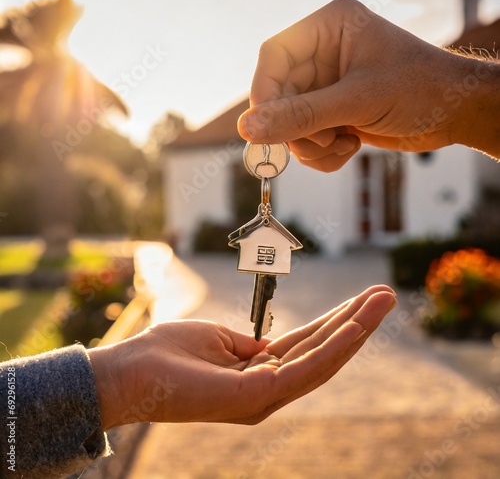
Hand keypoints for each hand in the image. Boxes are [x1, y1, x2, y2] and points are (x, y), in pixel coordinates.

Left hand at [89, 285, 395, 428]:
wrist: (131, 371)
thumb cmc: (168, 353)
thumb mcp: (217, 340)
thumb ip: (249, 345)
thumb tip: (268, 344)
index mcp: (258, 373)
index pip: (307, 346)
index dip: (336, 323)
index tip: (361, 300)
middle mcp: (268, 388)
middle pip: (322, 351)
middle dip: (356, 323)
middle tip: (386, 295)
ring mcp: (265, 395)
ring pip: (322, 360)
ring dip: (355, 329)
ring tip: (382, 301)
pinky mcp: (256, 397)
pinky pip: (304, 368)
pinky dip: (333, 347)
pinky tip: (355, 326)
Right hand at [237, 0, 499, 170]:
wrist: (455, 114)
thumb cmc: (419, 89)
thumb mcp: (357, 100)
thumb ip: (301, 115)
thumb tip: (247, 128)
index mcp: (329, 29)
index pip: (274, 57)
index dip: (264, 93)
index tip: (265, 127)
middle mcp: (324, 55)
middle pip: (279, 96)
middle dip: (298, 127)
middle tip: (321, 140)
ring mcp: (327, 87)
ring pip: (291, 123)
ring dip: (311, 145)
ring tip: (342, 144)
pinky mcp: (333, 113)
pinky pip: (307, 138)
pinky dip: (322, 153)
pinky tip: (350, 147)